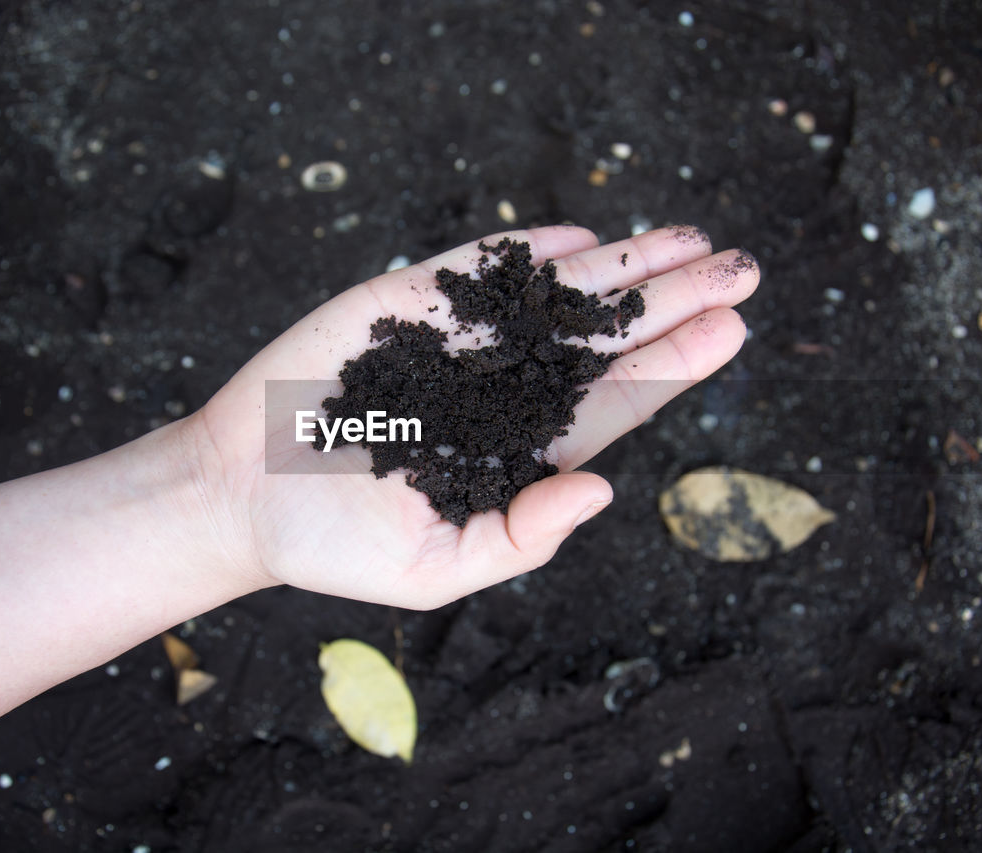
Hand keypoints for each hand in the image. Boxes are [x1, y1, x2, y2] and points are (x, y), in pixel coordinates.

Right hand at [191, 225, 759, 608]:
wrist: (238, 490)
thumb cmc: (334, 545)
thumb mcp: (437, 568)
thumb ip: (523, 535)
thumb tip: (604, 491)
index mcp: (519, 451)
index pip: (614, 404)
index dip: (674, 366)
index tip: (731, 332)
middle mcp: (501, 390)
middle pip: (604, 341)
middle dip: (672, 303)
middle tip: (742, 270)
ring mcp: (458, 343)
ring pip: (556, 296)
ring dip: (623, 265)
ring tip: (691, 239)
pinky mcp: (407, 304)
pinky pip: (478, 268)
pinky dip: (529, 252)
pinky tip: (583, 238)